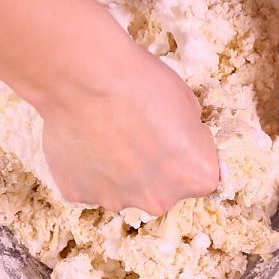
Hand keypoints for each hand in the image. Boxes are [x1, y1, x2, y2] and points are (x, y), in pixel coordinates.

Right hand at [40, 44, 218, 215]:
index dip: (186, 150)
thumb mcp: (187, 101)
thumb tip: (178, 141)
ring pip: (124, 187)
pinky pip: (89, 183)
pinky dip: (87, 167)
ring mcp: (118, 200)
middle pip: (161, 187)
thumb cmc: (139, 82)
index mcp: (195, 175)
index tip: (170, 131)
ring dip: (119, 168)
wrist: (82, 77)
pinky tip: (83, 139)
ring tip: (104, 132)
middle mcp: (159, 199)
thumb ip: (188, 135)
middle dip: (153, 166)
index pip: (199, 172)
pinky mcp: (79, 194)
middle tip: (135, 132)